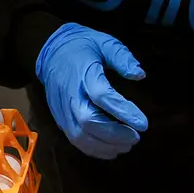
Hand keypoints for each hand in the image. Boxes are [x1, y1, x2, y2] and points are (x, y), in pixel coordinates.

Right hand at [35, 23, 148, 158]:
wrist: (50, 51)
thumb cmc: (83, 46)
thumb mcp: (105, 43)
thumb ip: (122, 57)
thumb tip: (140, 75)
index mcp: (83, 72)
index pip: (102, 96)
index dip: (123, 112)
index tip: (143, 124)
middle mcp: (70, 93)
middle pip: (88, 121)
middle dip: (114, 135)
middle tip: (135, 137)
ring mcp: (62, 108)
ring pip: (79, 135)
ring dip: (104, 146)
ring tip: (126, 146)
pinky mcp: (59, 117)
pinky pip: (74, 138)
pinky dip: (93, 149)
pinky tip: (110, 149)